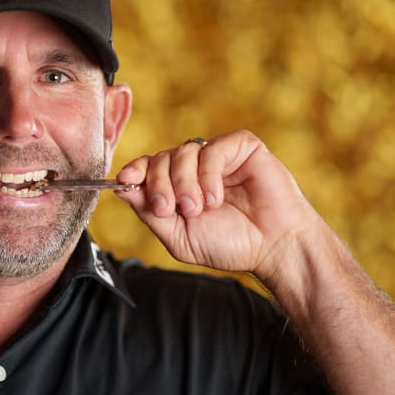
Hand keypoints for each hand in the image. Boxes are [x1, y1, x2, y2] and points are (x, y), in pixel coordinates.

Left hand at [114, 130, 323, 279]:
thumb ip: (150, 213)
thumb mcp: (179, 236)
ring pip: (183, 152)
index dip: (135, 170)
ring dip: (185, 183)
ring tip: (200, 208)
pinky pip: (212, 149)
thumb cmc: (231, 245)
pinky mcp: (242, 147)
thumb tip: (121, 189)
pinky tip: (217, 197)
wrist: (273, 247)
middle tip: (171, 209)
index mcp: (180, 185)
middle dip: (160, 184)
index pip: (149, 167)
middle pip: (161, 158)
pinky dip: (208, 175)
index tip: (125, 179)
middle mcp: (197, 167)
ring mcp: (219, 155)